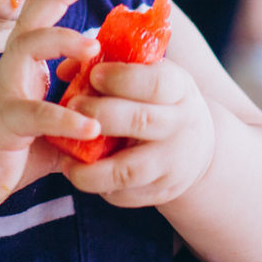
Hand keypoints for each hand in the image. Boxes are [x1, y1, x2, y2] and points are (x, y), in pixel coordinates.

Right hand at [0, 0, 102, 210]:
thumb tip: (112, 126)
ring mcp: (3, 94)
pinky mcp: (3, 123)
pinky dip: (65, 118)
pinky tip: (91, 126)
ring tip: (93, 46)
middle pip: (30, 23)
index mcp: (20, 73)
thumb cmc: (0, 154)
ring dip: (61, 41)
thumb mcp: (46, 136)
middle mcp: (10, 74)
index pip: (36, 26)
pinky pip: (37, 115)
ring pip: (27, 50)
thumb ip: (74, 124)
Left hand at [58, 58, 214, 207]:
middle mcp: (181, 126)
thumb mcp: (147, 75)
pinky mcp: (162, 191)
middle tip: (70, 109)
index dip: (123, 78)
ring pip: (130, 170)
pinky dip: (100, 188)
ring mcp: (173, 162)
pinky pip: (126, 195)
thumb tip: (65, 70)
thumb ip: (109, 67)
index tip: (94, 75)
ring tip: (66, 162)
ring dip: (92, 169)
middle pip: (140, 121)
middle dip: (100, 114)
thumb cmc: (157, 100)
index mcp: (179, 89)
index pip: (156, 83)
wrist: (195, 145)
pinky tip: (83, 176)